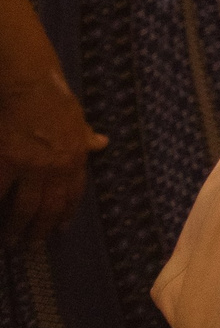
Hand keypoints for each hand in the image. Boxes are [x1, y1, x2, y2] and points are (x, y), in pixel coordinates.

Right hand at [0, 67, 104, 244]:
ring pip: (24, 207)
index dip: (65, 214)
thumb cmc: (52, 96)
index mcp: (75, 156)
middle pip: (49, 207)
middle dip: (40, 229)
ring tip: (11, 240)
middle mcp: (55, 166)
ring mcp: (28, 166)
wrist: (27, 83)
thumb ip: (85, 135)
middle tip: (30, 244)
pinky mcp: (4, 162)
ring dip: (17, 227)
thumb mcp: (76, 116)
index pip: (73, 194)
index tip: (59, 230)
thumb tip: (102, 142)